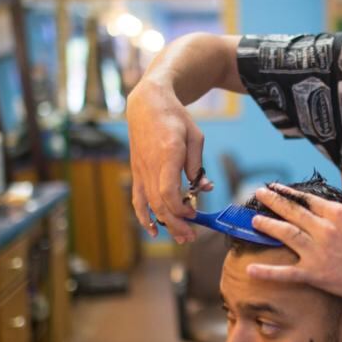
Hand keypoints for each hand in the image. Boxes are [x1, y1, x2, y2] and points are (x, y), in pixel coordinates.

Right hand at [126, 79, 211, 242]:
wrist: (147, 104)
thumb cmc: (175, 118)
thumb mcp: (195, 137)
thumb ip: (197, 165)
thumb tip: (204, 188)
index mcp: (167, 154)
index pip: (168, 191)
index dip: (180, 208)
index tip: (194, 214)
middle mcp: (150, 165)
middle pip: (160, 203)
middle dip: (176, 224)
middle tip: (191, 236)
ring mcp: (141, 170)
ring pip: (149, 205)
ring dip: (164, 224)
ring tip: (179, 237)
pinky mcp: (137, 172)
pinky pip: (137, 199)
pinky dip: (143, 217)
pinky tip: (152, 230)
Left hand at [248, 157, 341, 301]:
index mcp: (336, 212)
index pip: (307, 199)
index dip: (289, 193)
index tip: (275, 187)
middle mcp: (323, 230)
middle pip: (292, 213)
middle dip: (273, 202)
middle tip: (257, 194)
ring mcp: (317, 252)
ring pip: (286, 235)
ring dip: (268, 227)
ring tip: (254, 221)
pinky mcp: (316, 274)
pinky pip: (286, 273)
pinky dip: (268, 272)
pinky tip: (250, 269)